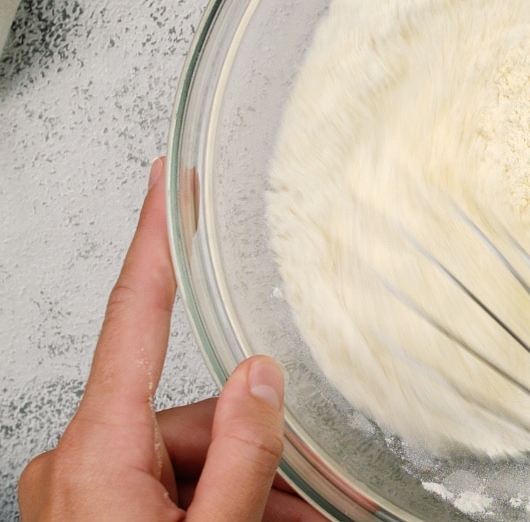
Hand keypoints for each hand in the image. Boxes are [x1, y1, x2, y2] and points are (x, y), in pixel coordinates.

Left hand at [18, 158, 322, 520]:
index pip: (134, 318)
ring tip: (292, 518)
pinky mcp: (90, 512)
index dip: (155, 242)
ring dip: (245, 485)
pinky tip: (257, 517)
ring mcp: (80, 491)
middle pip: (189, 415)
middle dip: (255, 451)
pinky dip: (217, 500)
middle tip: (310, 499)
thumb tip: (260, 378)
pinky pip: (167, 485)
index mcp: (96, 454)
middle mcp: (77, 463)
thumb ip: (243, 455)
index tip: (165, 183)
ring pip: (187, 455)